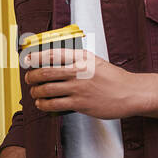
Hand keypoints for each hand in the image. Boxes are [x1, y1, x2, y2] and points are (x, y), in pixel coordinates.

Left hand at [23, 48, 142, 119]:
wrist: (130, 93)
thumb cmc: (114, 78)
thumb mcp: (95, 61)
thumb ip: (77, 59)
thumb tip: (56, 60)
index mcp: (82, 57)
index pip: (52, 54)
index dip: (35, 57)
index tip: (27, 59)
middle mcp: (79, 71)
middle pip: (45, 72)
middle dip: (31, 76)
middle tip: (28, 79)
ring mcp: (79, 88)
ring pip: (47, 89)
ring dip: (36, 92)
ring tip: (34, 92)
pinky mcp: (80, 104)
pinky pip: (55, 104)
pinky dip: (44, 104)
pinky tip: (42, 103)